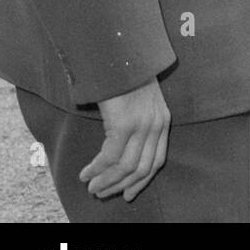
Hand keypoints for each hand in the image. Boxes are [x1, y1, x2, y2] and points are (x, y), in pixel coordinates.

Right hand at [80, 78, 169, 201]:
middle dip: (121, 186)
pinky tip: (85, 173)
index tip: (127, 194)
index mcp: (163, 120)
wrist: (122, 55)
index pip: (157, 161)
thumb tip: (122, 150)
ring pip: (125, 167)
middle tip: (101, 194)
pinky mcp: (124, 124)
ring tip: (91, 188)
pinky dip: (96, 169)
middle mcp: (156, 124)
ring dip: (106, 181)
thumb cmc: (127, 77)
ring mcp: (142, 125)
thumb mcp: (142, 101)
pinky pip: (110, 157)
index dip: (141, 181)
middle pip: (142, 169)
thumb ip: (139, 123)